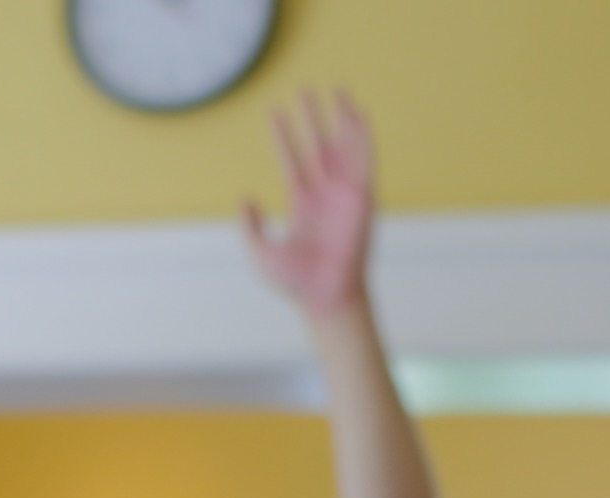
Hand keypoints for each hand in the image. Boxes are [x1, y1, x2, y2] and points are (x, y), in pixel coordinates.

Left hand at [241, 90, 377, 323]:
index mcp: (302, 204)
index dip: (284, 137)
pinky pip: (364, 160)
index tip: (275, 113)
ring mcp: (344, 194)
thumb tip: (245, 199)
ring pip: (341, 147)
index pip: (292, 161)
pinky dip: (362, 137)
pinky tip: (358, 113)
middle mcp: (325, 194)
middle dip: (312, 118)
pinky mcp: (362, 197)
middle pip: (317, 146)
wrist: (325, 296)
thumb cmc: (294, 283)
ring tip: (335, 89)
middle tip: (305, 89)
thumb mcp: (259, 252)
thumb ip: (249, 226)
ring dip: (339, 119)